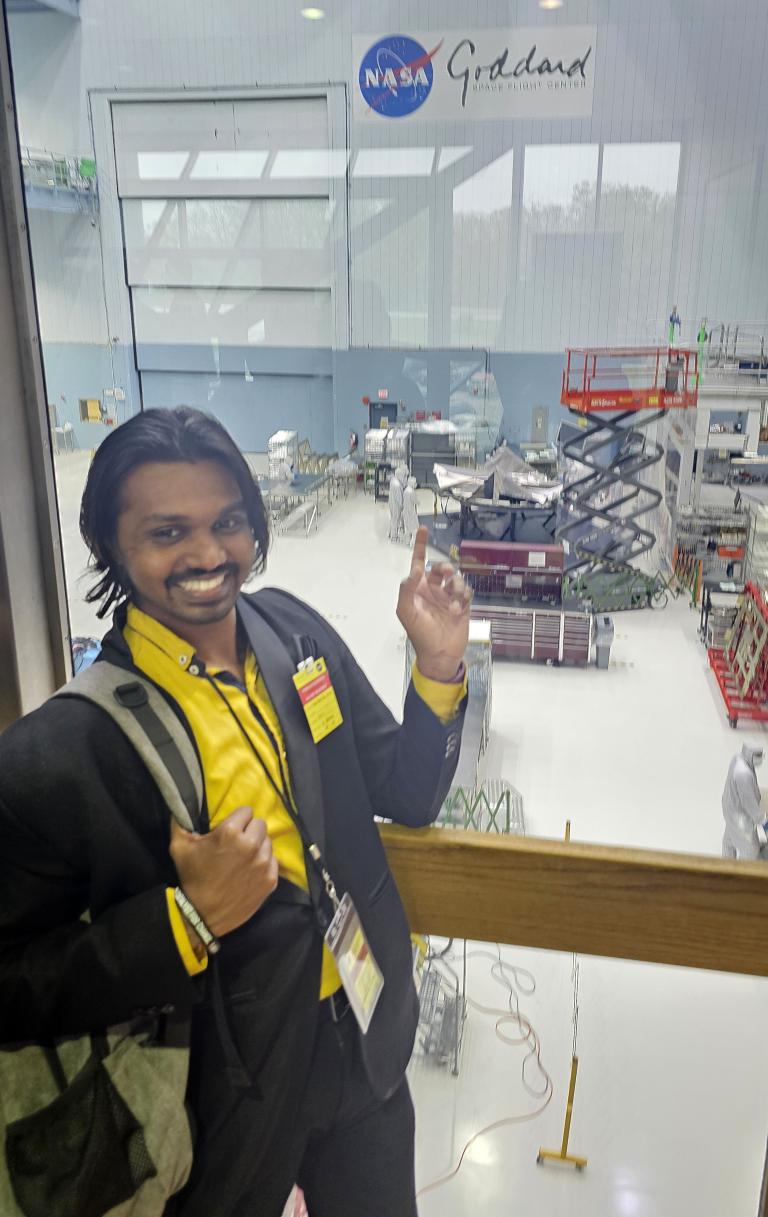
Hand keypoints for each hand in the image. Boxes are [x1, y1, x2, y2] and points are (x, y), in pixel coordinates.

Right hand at [169, 806, 277, 937]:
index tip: (230, 829)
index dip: (237, 819)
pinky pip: (273, 861)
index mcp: (230, 832)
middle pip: (260, 824)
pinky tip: (250, 871)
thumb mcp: (179, 846)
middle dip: (249, 830)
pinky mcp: (271, 880)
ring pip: (268, 842)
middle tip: (238, 843)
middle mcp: (251, 844)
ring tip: (244, 857)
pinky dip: (264, 863)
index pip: (246, 811)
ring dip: (258, 846)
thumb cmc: (191, 878)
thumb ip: (180, 820)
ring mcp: (263, 863)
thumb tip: (182, 801)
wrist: (201, 915)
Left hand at [396, 526, 471, 681]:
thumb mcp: (407, 613)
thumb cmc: (420, 635)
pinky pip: (466, 591)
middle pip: (440, 568)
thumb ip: (407, 590)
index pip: (418, 563)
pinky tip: (458, 609)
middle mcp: (432, 590)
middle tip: (446, 575)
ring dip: (456, 586)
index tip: (422, 529)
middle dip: (444, 568)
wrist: (441, 655)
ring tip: (453, 603)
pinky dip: (463, 597)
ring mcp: (448, 597)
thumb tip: (414, 570)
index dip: (420, 545)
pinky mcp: (462, 605)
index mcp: (417, 589)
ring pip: (455, 578)